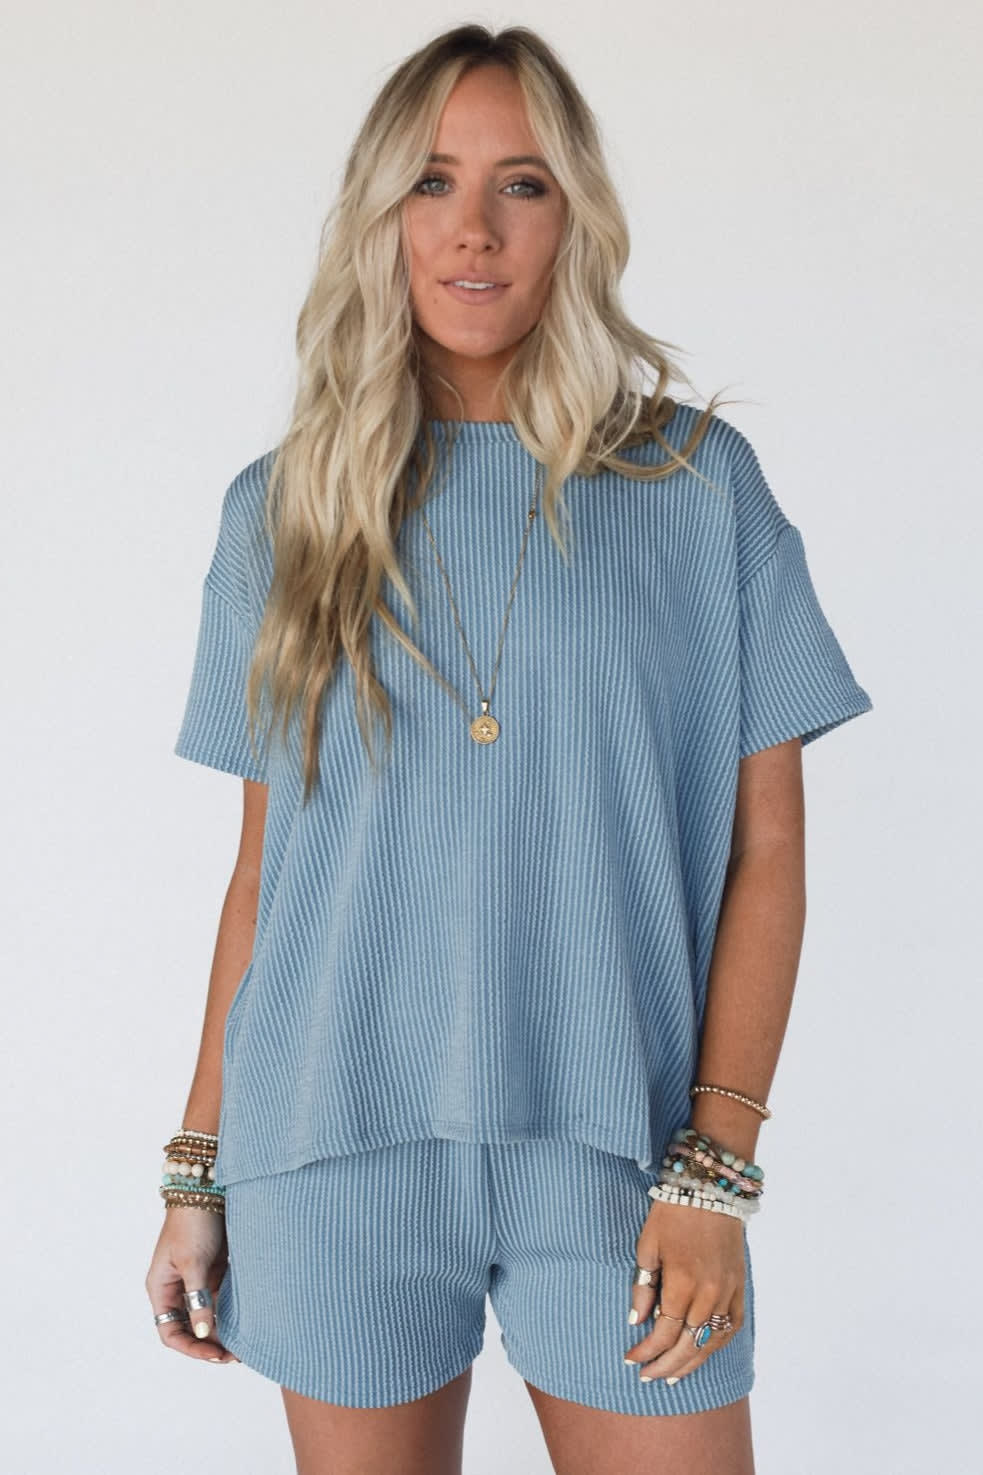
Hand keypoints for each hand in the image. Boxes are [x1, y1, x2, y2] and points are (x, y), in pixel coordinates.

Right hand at [145, 1205, 239, 1363]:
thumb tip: (202, 1333)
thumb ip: (198, 1299)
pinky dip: (231, 1312)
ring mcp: (196, 1280)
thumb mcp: (193, 1262)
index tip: (214, 1355)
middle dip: (209, 1343)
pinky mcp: (213, 1270)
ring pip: (206, 1316)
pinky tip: (247, 1320)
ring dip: (222, 1330)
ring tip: (244, 1343)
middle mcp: (176, 1288)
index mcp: (161, 1288)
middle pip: (189, 1328)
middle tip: (234, 1355)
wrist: (208, 1188)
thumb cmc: (192, 1222)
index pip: (170, 1332)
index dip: (191, 1347)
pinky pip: (220, 1299)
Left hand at [624, 1197, 744, 1384]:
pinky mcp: (740, 1286)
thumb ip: (643, 1286)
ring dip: (691, 1362)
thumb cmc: (673, 1212)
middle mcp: (709, 1293)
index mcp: (683, 1282)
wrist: (711, 1188)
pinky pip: (732, 1326)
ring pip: (711, 1340)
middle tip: (647, 1377)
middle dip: (666, 1365)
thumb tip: (637, 1320)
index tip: (631, 1359)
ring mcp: (728, 1291)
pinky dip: (716, 1343)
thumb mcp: (647, 1244)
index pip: (664, 1332)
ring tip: (673, 1375)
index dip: (646, 1351)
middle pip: (688, 1344)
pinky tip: (702, 1351)